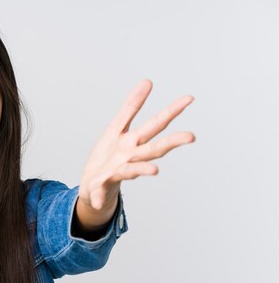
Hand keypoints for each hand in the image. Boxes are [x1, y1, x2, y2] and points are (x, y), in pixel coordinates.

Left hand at [77, 79, 195, 228]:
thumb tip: (148, 81)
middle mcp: (131, 158)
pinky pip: (98, 191)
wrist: (92, 186)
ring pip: (131, 170)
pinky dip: (96, 196)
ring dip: (142, 171)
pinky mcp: (100, 186)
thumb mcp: (116, 128)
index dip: (171, 111)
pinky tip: (94, 202)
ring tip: (154, 172)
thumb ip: (131, 107)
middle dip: (171, 143)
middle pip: (153, 149)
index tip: (189, 98)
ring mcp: (117, 173)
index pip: (156, 125)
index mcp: (134, 142)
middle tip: (191, 136)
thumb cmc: (109, 157)